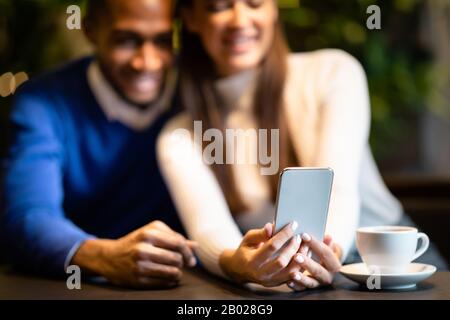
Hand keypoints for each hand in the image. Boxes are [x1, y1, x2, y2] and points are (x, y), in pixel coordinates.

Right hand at [72, 220, 196, 287]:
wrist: (109, 257)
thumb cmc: (136, 243)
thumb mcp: (152, 234)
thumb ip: (174, 238)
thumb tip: (196, 246)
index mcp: (148, 232)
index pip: (179, 243)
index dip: (188, 252)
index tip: (191, 259)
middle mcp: (143, 247)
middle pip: (177, 258)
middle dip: (182, 262)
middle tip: (180, 264)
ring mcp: (140, 264)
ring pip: (173, 272)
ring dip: (178, 273)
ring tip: (174, 270)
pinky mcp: (138, 279)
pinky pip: (165, 282)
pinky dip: (171, 281)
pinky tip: (166, 277)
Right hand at [219, 222, 303, 286]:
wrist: (240, 269)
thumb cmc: (245, 250)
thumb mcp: (248, 239)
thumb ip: (260, 233)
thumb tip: (272, 226)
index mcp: (252, 261)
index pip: (271, 246)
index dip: (283, 235)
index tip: (293, 224)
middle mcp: (260, 273)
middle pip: (281, 261)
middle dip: (293, 247)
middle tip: (299, 236)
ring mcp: (269, 281)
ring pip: (289, 272)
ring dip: (300, 258)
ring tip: (305, 245)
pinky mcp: (276, 283)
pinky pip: (292, 276)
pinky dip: (300, 265)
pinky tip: (304, 255)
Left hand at [287, 234, 341, 290]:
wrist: (324, 271)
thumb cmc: (321, 255)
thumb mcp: (326, 248)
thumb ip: (326, 243)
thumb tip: (328, 237)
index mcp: (334, 264)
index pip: (326, 253)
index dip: (316, 244)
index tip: (304, 235)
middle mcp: (327, 276)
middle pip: (318, 270)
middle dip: (307, 263)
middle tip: (296, 256)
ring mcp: (318, 284)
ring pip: (310, 282)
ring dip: (301, 278)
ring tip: (293, 273)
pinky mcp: (308, 290)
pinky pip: (302, 290)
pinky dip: (295, 286)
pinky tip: (288, 282)